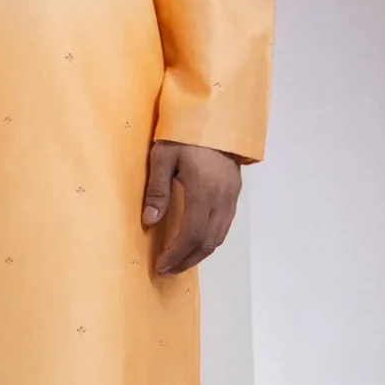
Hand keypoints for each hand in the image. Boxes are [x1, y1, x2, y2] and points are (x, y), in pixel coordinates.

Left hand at [141, 140, 245, 274]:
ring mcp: (232, 196)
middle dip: (187, 260)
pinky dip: (210, 239)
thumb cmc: (184, 133)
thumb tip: (149, 221)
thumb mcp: (163, 157)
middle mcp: (223, 198)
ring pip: (220, 236)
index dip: (177, 254)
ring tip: (180, 261)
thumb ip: (157, 190)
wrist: (215, 114)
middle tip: (168, 269)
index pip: (192, 234)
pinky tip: (196, 241)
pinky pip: (225, 225)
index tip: (161, 265)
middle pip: (208, 241)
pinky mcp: (234, 192)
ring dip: (200, 253)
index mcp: (205, 190)